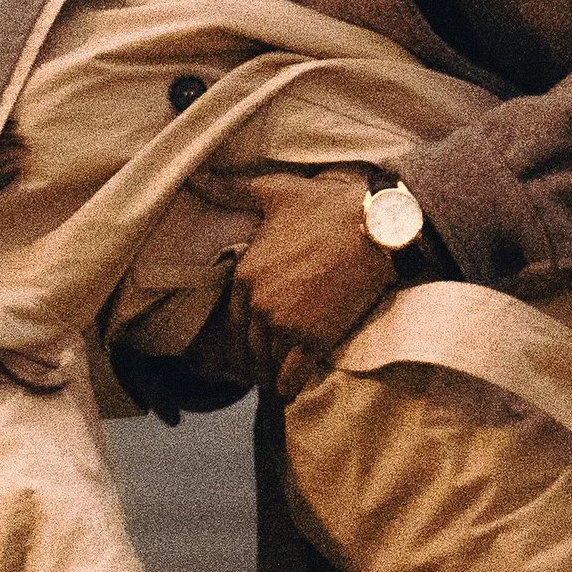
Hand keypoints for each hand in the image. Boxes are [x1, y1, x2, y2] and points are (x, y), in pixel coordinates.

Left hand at [228, 170, 394, 401]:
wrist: (375, 227)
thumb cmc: (326, 207)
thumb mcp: (274, 192)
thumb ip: (232, 190)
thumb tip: (197, 176)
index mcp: (245, 274)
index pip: (232, 321)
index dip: (237, 341)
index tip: (244, 352)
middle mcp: (259, 303)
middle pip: (247, 348)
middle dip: (252, 364)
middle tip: (259, 375)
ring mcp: (285, 324)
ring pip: (267, 365)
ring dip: (269, 379)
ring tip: (274, 388)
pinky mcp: (314, 339)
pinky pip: (291, 376)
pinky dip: (288, 389)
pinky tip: (288, 395)